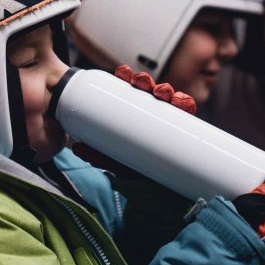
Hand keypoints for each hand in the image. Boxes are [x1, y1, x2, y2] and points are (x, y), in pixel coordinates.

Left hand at [72, 66, 197, 173]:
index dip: (127, 77)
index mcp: (134, 112)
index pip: (130, 89)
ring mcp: (168, 119)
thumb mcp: (116, 162)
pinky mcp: (185, 129)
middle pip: (148, 89)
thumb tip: (77, 148)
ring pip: (167, 96)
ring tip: (161, 92)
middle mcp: (151, 112)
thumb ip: (99, 155)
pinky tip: (182, 103)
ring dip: (164, 89)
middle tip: (140, 82)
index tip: (122, 72)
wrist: (160, 192)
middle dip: (144, 80)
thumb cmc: (136, 169)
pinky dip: (185, 104)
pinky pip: (187, 112)